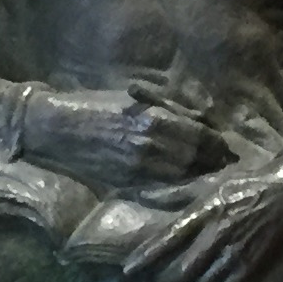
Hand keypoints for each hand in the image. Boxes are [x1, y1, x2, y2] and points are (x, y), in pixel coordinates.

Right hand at [15, 78, 229, 189]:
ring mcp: (139, 164)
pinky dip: (176, 182)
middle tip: (224, 162)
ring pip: (182, 172)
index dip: (215, 141)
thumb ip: (164, 110)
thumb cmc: (93, 106)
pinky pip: (161, 183)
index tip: (225, 145)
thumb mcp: (133, 98)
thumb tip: (194, 121)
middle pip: (195, 155)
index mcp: (153, 117)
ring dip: (198, 172)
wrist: (57, 127)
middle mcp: (150, 142)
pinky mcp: (127, 178)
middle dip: (212, 158)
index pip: (198, 134)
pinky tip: (184, 182)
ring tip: (209, 173)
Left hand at [114, 156, 282, 281]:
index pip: (168, 239)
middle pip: (184, 269)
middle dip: (163, 281)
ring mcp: (234, 252)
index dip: (147, 256)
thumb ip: (173, 193)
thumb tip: (141, 194)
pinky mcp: (249, 263)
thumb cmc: (240, 184)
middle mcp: (217, 235)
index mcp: (204, 212)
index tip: (128, 269)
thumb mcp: (206, 183)